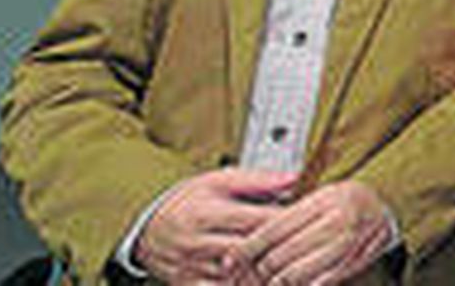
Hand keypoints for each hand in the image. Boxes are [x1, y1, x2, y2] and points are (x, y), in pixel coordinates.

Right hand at [134, 168, 294, 283]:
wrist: (146, 227)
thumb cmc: (187, 202)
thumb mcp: (217, 181)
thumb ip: (257, 181)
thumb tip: (294, 179)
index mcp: (207, 215)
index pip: (256, 222)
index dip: (286, 223)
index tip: (308, 221)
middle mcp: (199, 245)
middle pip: (250, 253)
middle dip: (280, 251)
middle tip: (306, 248)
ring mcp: (193, 269)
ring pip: (239, 278)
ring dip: (266, 275)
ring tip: (290, 266)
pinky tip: (264, 281)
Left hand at [227, 180, 392, 284]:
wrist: (386, 209)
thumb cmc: (347, 201)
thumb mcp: (318, 197)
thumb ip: (287, 214)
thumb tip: (246, 241)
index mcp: (322, 201)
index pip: (272, 229)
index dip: (245, 249)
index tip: (229, 261)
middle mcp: (334, 223)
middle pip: (278, 257)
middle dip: (254, 272)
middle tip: (240, 278)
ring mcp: (344, 246)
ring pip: (292, 276)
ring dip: (272, 284)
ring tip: (261, 283)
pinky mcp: (351, 266)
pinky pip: (314, 285)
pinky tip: (286, 284)